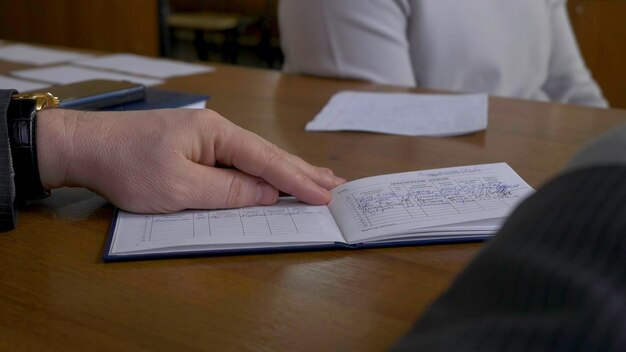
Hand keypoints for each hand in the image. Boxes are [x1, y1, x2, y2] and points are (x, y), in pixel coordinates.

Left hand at [36, 108, 344, 212]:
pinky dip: (259, 173)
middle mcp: (217, 132)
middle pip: (267, 154)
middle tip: (336, 183)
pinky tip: (272, 177)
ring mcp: (206, 140)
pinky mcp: (195, 149)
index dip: (297, 180)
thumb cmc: (128, 166)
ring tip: (317, 178)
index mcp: (217, 135)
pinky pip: (236, 163)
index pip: (266, 160)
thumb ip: (227, 191)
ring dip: (286, 171)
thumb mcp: (179, 187)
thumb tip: (267, 193)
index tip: (325, 194)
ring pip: (254, 159)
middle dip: (302, 171)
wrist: (86, 147)